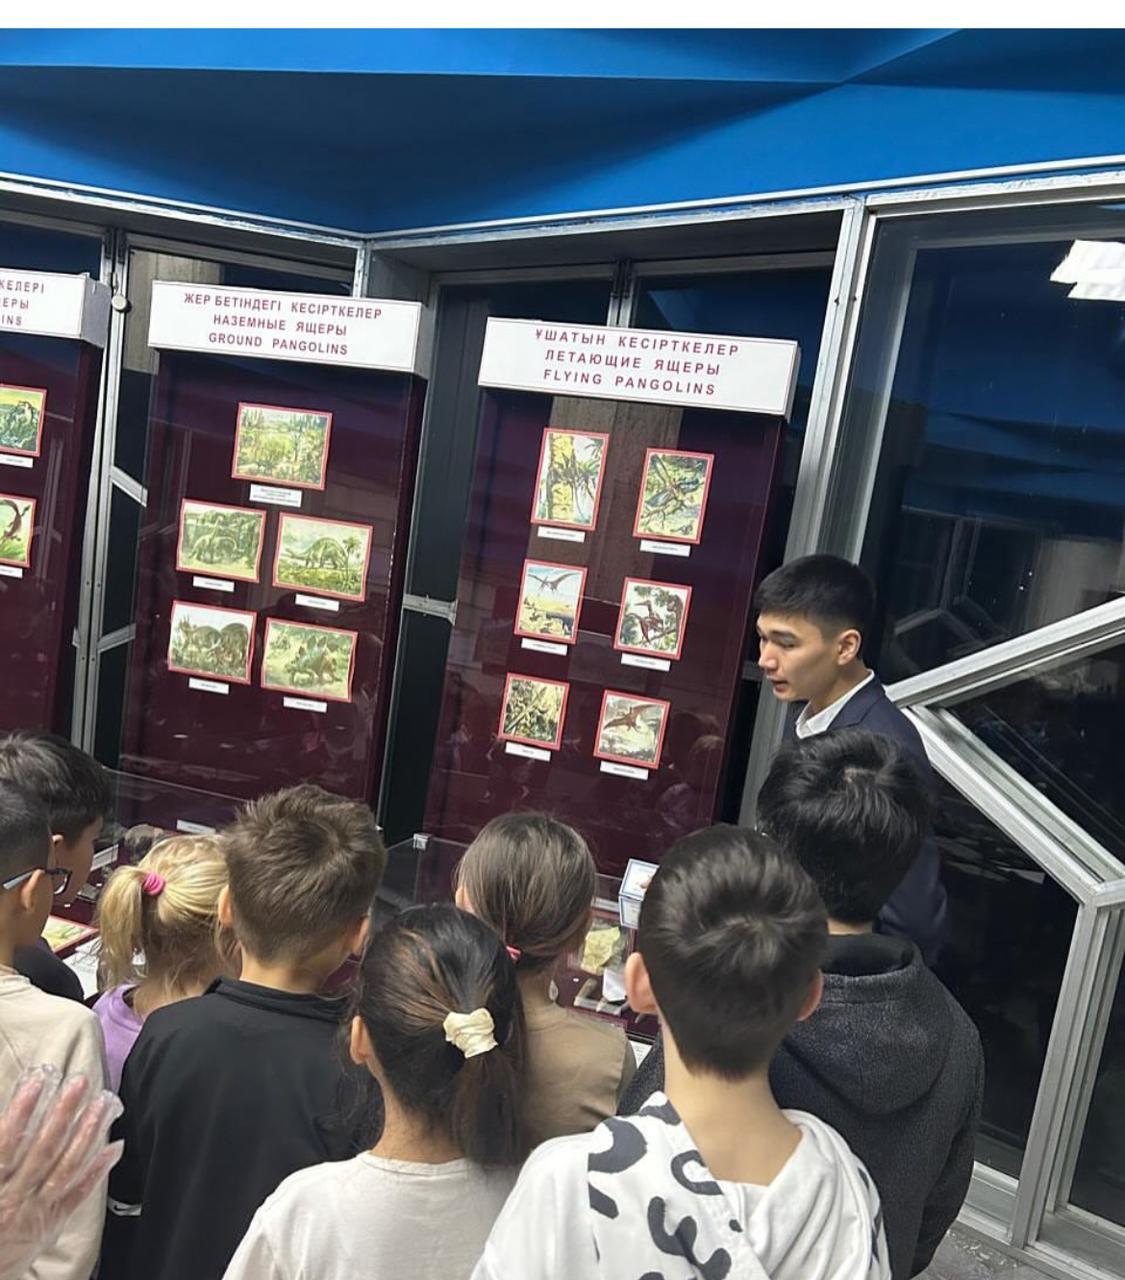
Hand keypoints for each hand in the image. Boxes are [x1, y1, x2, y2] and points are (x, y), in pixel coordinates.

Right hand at [0, 1065, 123, 1279]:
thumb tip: (8, 1124)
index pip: (7, 1143)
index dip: (21, 1112)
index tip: (37, 1081)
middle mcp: (15, 1196)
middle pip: (43, 1149)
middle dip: (62, 1114)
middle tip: (79, 1082)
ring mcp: (37, 1209)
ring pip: (66, 1168)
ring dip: (86, 1133)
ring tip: (102, 1103)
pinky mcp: (53, 1221)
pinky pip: (78, 1195)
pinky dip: (97, 1171)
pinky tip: (114, 1147)